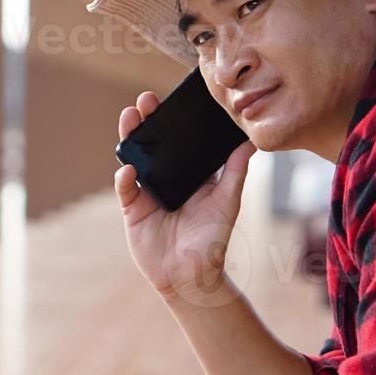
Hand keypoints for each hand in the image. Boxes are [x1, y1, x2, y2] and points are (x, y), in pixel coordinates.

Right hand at [115, 90, 257, 303]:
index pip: (179, 141)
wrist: (191, 276)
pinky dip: (125, 178)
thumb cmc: (212, 240)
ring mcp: (147, 192)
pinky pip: (126, 188)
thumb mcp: (228, 201)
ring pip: (134, 158)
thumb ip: (235, 172)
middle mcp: (166, 178)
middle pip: (153, 143)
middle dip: (147, 121)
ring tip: (130, 118)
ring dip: (130, 138)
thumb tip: (250, 142)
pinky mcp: (133, 209)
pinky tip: (129, 170)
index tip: (173, 99)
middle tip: (146, 100)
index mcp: (189, 173)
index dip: (174, 120)